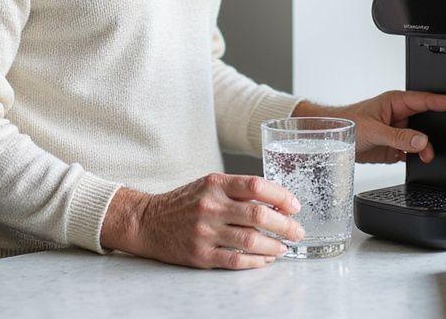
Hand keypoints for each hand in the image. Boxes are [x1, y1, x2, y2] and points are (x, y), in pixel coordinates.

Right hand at [99, 173, 306, 269]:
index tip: (294, 206)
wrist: (148, 222)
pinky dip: (256, 262)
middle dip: (286, 225)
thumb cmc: (184, 203)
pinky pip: (236, 260)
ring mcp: (205, 231)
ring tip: (283, 248)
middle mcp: (211, 205)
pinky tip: (265, 260)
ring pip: (251, 241)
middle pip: (259, 215)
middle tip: (297, 231)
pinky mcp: (201, 254)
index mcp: (215, 183)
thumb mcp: (208, 185)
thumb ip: (238, 190)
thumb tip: (276, 201)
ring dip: (274, 246)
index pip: (257, 185)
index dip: (281, 196)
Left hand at [293, 90, 445, 163]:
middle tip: (439, 144)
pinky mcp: (396, 147)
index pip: (423, 100)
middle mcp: (400, 115)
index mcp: (395, 102)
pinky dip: (418, 158)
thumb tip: (421, 141)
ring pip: (421, 140)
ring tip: (425, 158)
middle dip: (435, 133)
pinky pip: (413, 152)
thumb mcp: (374, 130)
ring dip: (425, 149)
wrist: (332, 140)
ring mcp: (399, 132)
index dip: (441, 101)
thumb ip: (399, 137)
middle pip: (427, 122)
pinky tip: (419, 162)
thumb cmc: (347, 123)